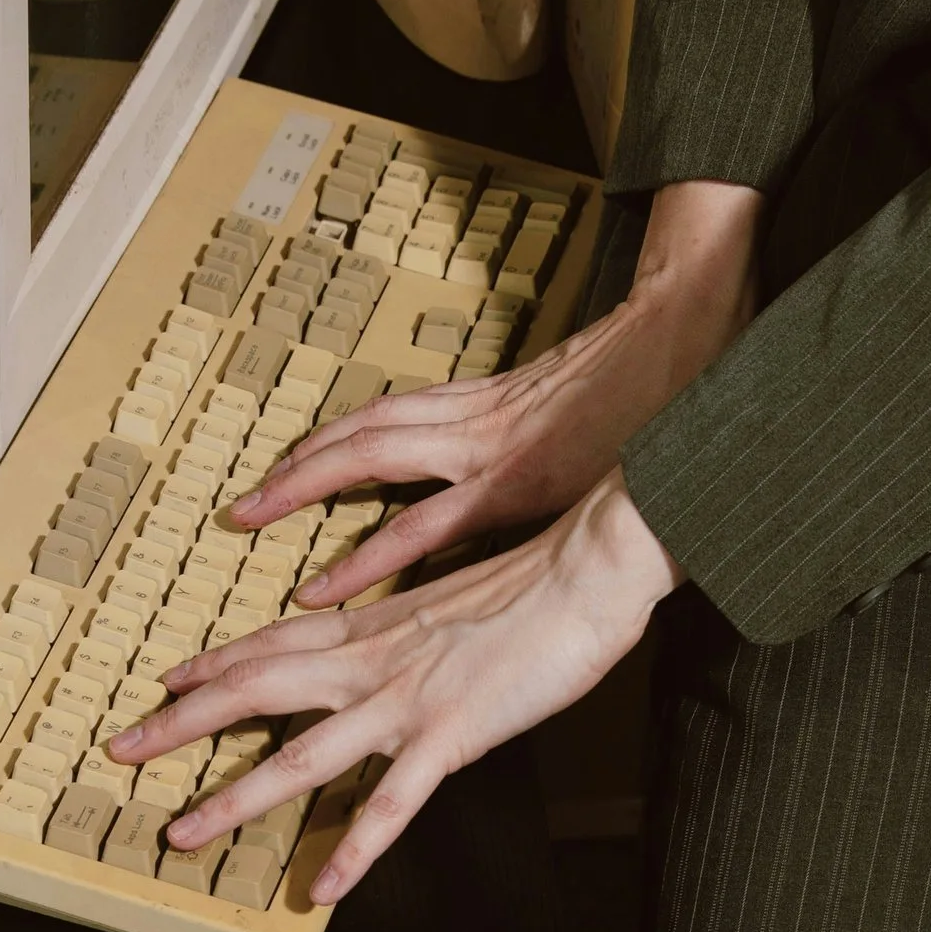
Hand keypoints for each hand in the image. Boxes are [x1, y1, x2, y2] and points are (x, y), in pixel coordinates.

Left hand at [107, 470, 677, 900]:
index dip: (214, 667)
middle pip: (254, 693)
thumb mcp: (454, 602)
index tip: (166, 682)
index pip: (272, 646)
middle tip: (121, 748)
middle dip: (181, 724)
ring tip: (181, 832)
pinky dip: (354, 850)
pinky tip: (321, 887)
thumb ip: (411, 631)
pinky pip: (390, 805)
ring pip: (299, 758)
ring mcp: (404, 703)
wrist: (585, 570)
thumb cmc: (535, 582)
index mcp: (373, 628)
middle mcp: (371, 664)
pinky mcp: (450, 736)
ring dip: (233, 798)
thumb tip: (394, 648)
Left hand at [222, 177, 762, 604]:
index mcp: (486, 404)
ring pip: (369, 459)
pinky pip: (423, 525)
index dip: (333, 445)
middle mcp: (472, 419)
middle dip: (295, 469)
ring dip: (303, 489)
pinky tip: (325, 586)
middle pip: (359, 433)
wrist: (691, 345)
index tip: (286, 473)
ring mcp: (486, 450)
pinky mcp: (512, 484)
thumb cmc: (651, 391)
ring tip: (251, 521)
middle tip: (239, 506)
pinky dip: (368, 556)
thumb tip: (526, 469)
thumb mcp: (582, 419)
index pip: (387, 418)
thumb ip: (542, 447)